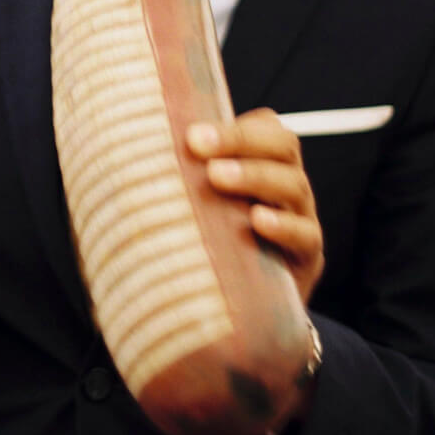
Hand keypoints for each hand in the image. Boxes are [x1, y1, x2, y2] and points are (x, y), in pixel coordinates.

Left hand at [187, 108, 324, 303]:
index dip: (233, 126)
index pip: (265, 128)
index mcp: (263, 164)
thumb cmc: (213, 244)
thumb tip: (127, 151)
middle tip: (197, 145)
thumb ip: (181, 176)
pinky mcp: (307, 257)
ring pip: (293, 186)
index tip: (190, 133)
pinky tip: (257, 221)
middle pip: (282, 147)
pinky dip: (283, 226)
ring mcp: (300, 219)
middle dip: (239, 141)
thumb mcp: (199, 205)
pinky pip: (305, 235)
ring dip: (254, 176)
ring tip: (217, 177)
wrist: (245, 308)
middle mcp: (285, 186)